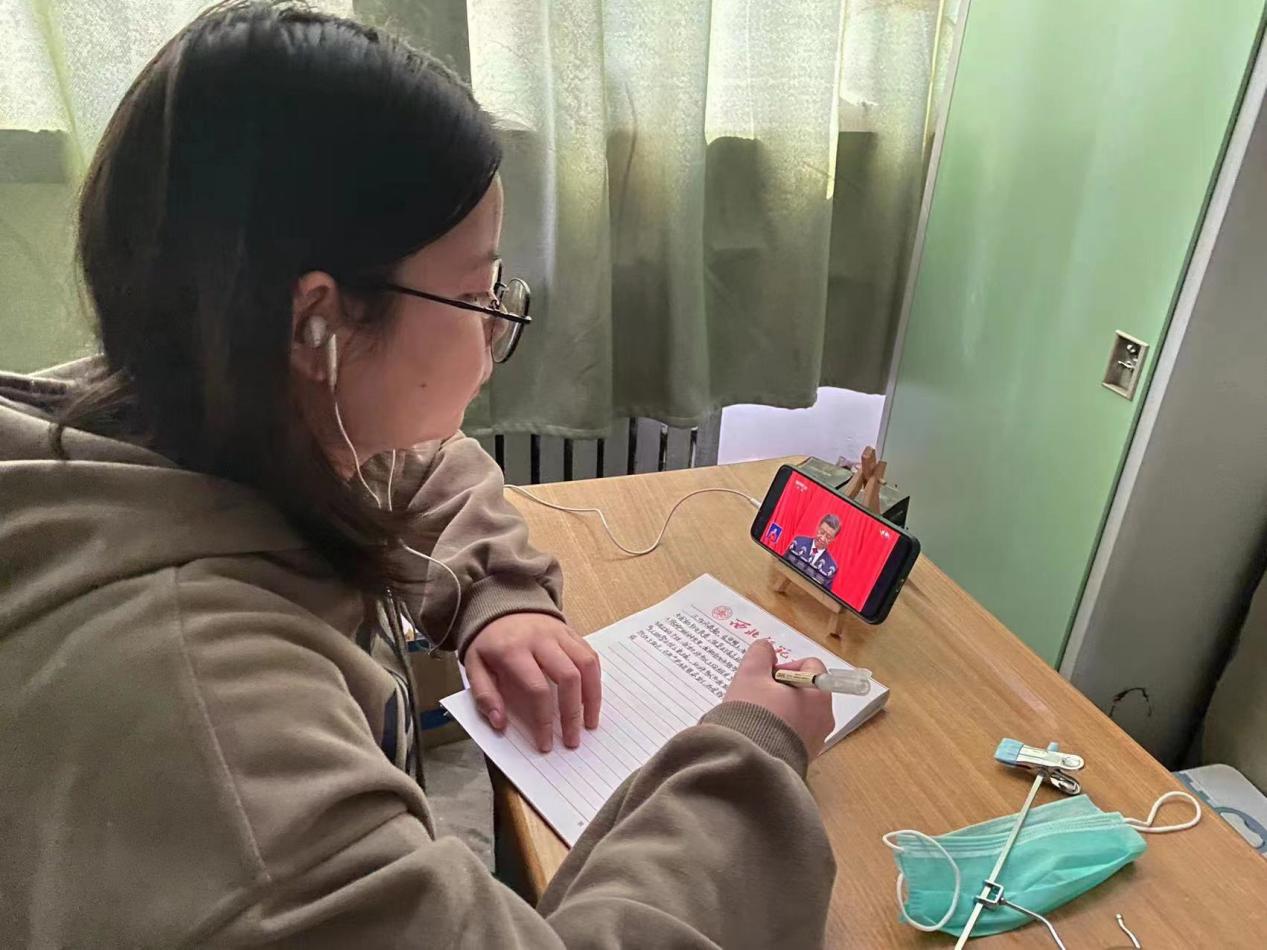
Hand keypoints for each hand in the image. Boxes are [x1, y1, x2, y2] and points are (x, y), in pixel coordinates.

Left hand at [464, 613, 601, 751]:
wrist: (499, 603)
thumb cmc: (488, 641)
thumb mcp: (473, 666)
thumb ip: (484, 695)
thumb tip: (500, 723)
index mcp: (514, 650)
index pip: (537, 689)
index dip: (544, 720)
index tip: (545, 743)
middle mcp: (541, 639)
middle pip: (569, 677)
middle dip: (573, 713)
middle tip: (572, 740)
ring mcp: (559, 633)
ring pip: (586, 664)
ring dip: (592, 697)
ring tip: (589, 722)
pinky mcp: (570, 631)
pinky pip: (589, 654)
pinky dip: (594, 678)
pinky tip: (590, 697)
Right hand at [723, 640, 833, 760]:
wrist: (748, 763)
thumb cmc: (752, 717)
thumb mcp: (750, 675)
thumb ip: (759, 654)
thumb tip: (766, 649)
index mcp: (818, 695)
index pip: (811, 665)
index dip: (786, 666)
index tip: (767, 676)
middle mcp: (824, 718)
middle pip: (805, 690)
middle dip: (780, 689)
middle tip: (757, 694)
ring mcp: (815, 740)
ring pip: (799, 713)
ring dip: (779, 709)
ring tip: (755, 715)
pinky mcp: (803, 758)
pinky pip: (793, 735)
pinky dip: (778, 729)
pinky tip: (758, 732)